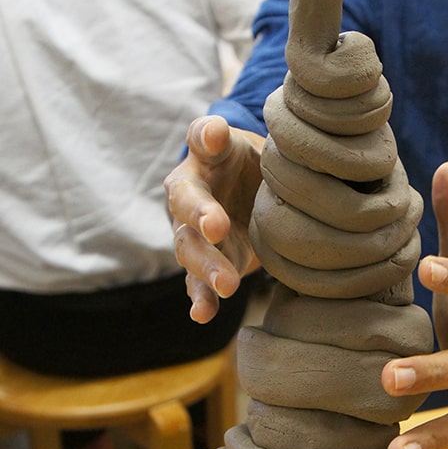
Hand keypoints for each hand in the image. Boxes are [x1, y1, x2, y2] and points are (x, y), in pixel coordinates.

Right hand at [164, 116, 262, 322]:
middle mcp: (190, 191)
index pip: (202, 140)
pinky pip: (196, 282)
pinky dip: (200, 299)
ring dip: (206, 266)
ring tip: (226, 284)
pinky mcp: (204, 262)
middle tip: (216, 227)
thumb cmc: (258, 166)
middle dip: (200, 215)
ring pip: (189, 248)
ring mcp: (192, 230)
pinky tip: (203, 314)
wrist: (252, 198)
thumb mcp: (261, 146)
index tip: (215, 137)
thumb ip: (255, 143)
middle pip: (186, 203)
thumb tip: (234, 133)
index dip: (208, 137)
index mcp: (207, 155)